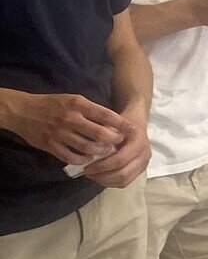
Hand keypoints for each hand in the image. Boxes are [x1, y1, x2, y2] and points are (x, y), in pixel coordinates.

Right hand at [0, 90, 121, 165]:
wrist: (24, 111)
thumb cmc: (51, 103)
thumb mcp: (72, 99)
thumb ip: (89, 109)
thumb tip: (110, 121)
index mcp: (78, 104)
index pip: (106, 115)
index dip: (121, 124)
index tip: (132, 129)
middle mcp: (71, 118)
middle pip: (99, 133)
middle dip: (113, 141)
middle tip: (118, 144)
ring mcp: (60, 133)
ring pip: (87, 147)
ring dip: (99, 152)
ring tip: (106, 153)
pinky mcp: (51, 145)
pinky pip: (71, 156)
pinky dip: (82, 159)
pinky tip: (88, 159)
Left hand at [85, 103, 150, 187]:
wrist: (137, 123)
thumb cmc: (122, 123)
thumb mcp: (112, 125)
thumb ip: (103, 138)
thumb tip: (88, 153)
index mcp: (138, 142)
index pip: (120, 160)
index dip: (102, 166)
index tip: (86, 167)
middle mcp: (144, 155)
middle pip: (123, 174)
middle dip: (102, 176)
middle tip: (87, 173)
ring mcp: (144, 164)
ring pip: (124, 181)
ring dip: (105, 181)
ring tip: (93, 176)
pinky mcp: (140, 170)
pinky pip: (125, 183)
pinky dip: (111, 183)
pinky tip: (101, 177)